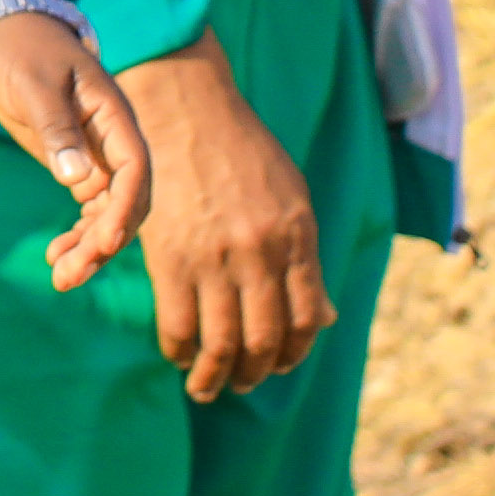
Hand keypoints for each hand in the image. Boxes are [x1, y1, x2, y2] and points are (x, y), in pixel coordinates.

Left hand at [0, 8, 153, 289]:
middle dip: (103, 242)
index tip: (107, 242)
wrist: (7, 37)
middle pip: (125, 202)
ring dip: (89, 248)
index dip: (125, 208)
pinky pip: (89, 211)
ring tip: (60, 278)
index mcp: (114, 116)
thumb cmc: (23, 52)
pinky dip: (77, 236)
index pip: (135, 169)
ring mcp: (99, 157)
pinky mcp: (79, 167)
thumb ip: (57, 127)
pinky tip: (55, 257)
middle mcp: (114, 142)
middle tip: (70, 275)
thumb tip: (77, 179)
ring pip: (107, 214)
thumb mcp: (35, 85)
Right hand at [122, 39, 330, 402]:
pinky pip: (178, 324)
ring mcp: (216, 258)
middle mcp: (261, 254)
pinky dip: (180, 350)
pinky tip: (180, 355)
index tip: (280, 365)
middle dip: (256, 375)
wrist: (185, 107)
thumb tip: (323, 318)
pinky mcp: (171, 256)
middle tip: (244, 385)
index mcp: (297, 238)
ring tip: (209, 388)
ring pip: (222, 342)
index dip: (294, 353)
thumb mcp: (292, 196)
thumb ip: (306, 257)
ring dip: (216, 376)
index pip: (307, 319)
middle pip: (265, 340)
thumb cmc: (240, 148)